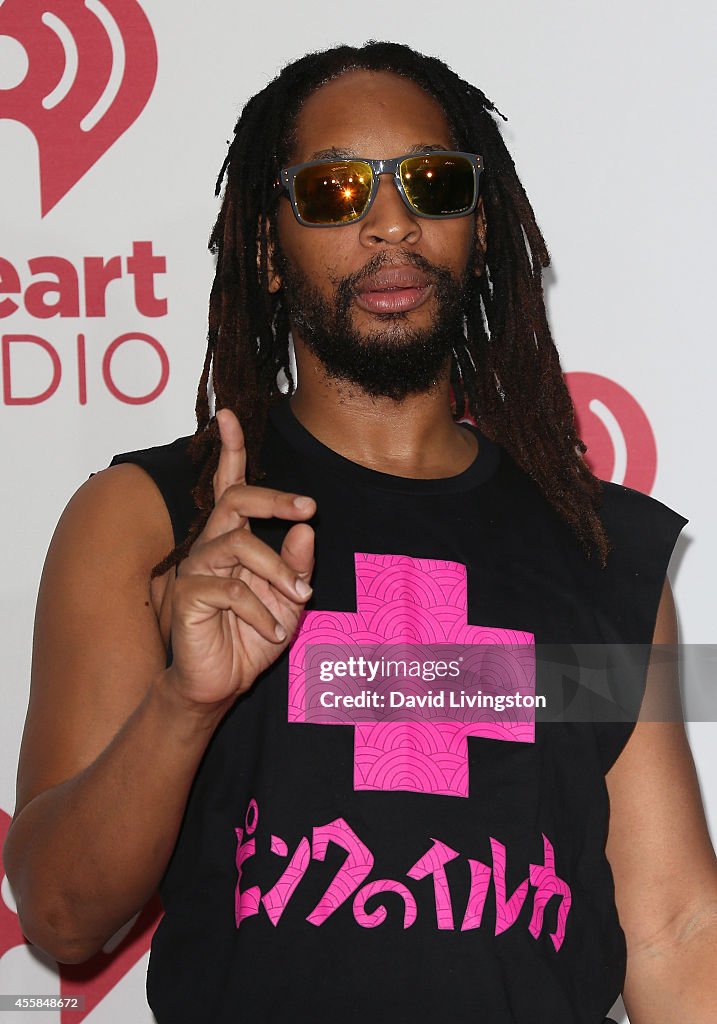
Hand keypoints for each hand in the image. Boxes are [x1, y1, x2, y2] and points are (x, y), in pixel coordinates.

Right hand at [166, 407, 314, 710]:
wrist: (221, 682)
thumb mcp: (289, 599)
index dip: (230, 450)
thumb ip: (297, 565)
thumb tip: (307, 529)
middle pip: (235, 500)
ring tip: (299, 598)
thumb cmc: (253, 636)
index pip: (230, 486)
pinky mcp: (187, 596)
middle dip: (273, 498)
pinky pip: (231, 590)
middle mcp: (212, 545)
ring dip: (277, 572)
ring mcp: (196, 568)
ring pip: (238, 545)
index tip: (230, 413)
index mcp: (235, 539)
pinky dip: (261, 610)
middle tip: (309, 507)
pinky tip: (273, 631)